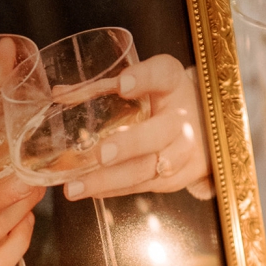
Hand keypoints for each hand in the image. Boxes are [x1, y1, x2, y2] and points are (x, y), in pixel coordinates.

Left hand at [60, 54, 210, 200]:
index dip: (145, 79)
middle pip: (161, 132)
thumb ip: (105, 87)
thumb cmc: (166, 100)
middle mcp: (184, 117)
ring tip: (77, 187)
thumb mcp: (145, 84)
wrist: (206, 126)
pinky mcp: (184, 176)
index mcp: (173, 83)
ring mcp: (188, 150)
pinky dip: (119, 189)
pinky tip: (93, 191)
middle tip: (101, 154)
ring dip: (113, 179)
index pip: (164, 74)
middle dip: (131, 144)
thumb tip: (59, 94)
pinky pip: (149, 185)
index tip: (123, 83)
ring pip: (152, 168)